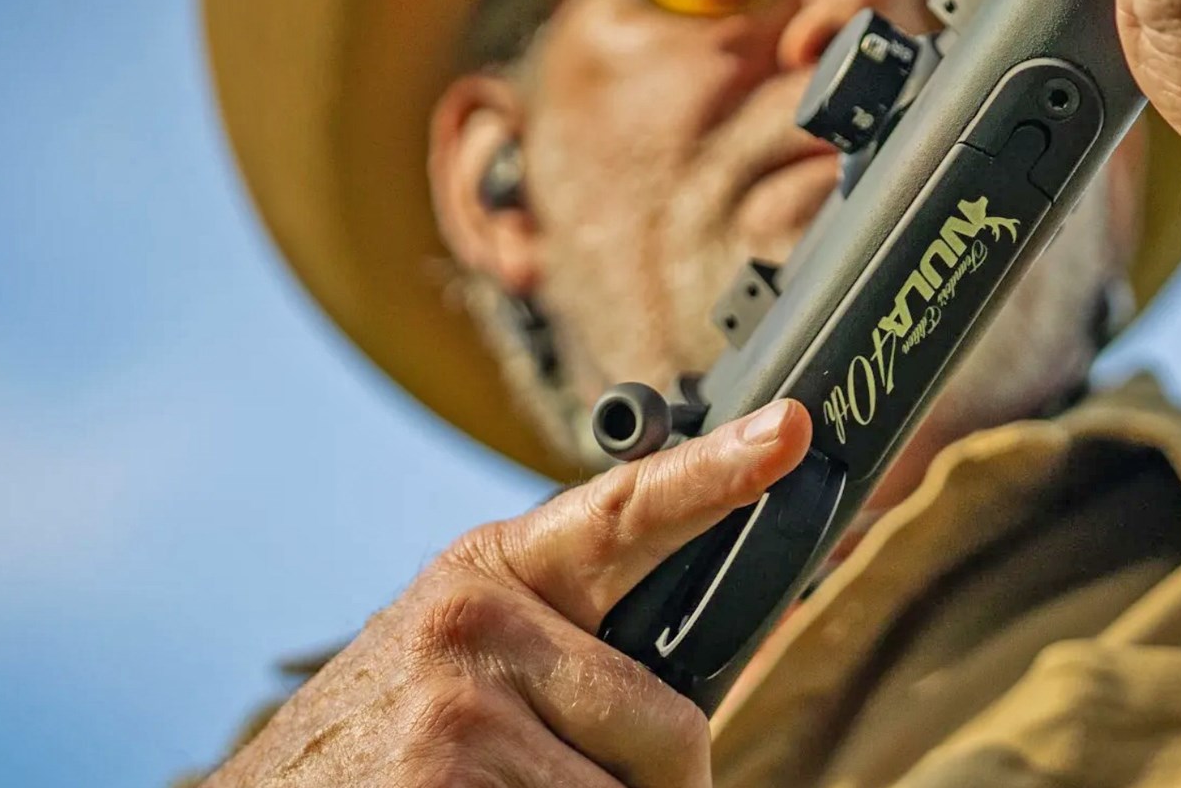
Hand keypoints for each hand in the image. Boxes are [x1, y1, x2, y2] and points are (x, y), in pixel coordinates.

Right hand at [205, 400, 811, 787]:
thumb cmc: (388, 746)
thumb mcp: (466, 664)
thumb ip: (571, 651)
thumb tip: (689, 713)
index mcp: (493, 571)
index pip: (625, 509)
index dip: (717, 471)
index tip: (792, 428)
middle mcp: (474, 620)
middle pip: (673, 730)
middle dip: (648, 785)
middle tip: (561, 782)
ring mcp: (457, 707)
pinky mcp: (446, 782)